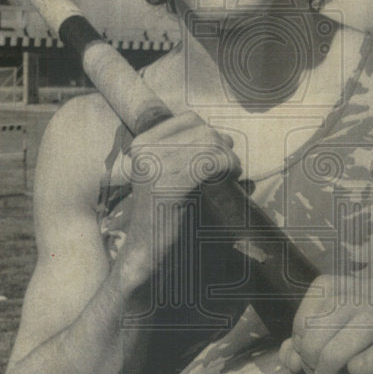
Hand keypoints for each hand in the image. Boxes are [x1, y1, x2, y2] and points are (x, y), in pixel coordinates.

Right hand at [118, 111, 240, 281]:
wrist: (147, 253)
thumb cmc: (166, 216)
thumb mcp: (169, 175)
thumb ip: (187, 153)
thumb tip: (226, 137)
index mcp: (142, 143)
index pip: (188, 119)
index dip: (211, 133)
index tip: (220, 153)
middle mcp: (145, 149)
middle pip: (202, 129)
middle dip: (223, 145)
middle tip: (230, 167)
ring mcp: (155, 165)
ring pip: (209, 142)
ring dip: (228, 156)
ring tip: (230, 173)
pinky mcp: (169, 184)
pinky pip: (210, 161)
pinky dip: (226, 166)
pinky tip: (230, 177)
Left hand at [279, 274, 372, 373]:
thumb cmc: (364, 364)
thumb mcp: (328, 350)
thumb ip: (303, 348)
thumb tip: (289, 355)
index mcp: (363, 286)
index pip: (325, 287)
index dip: (304, 320)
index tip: (300, 350)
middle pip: (341, 308)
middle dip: (314, 345)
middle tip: (312, 372)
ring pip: (367, 324)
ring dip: (334, 357)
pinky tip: (356, 372)